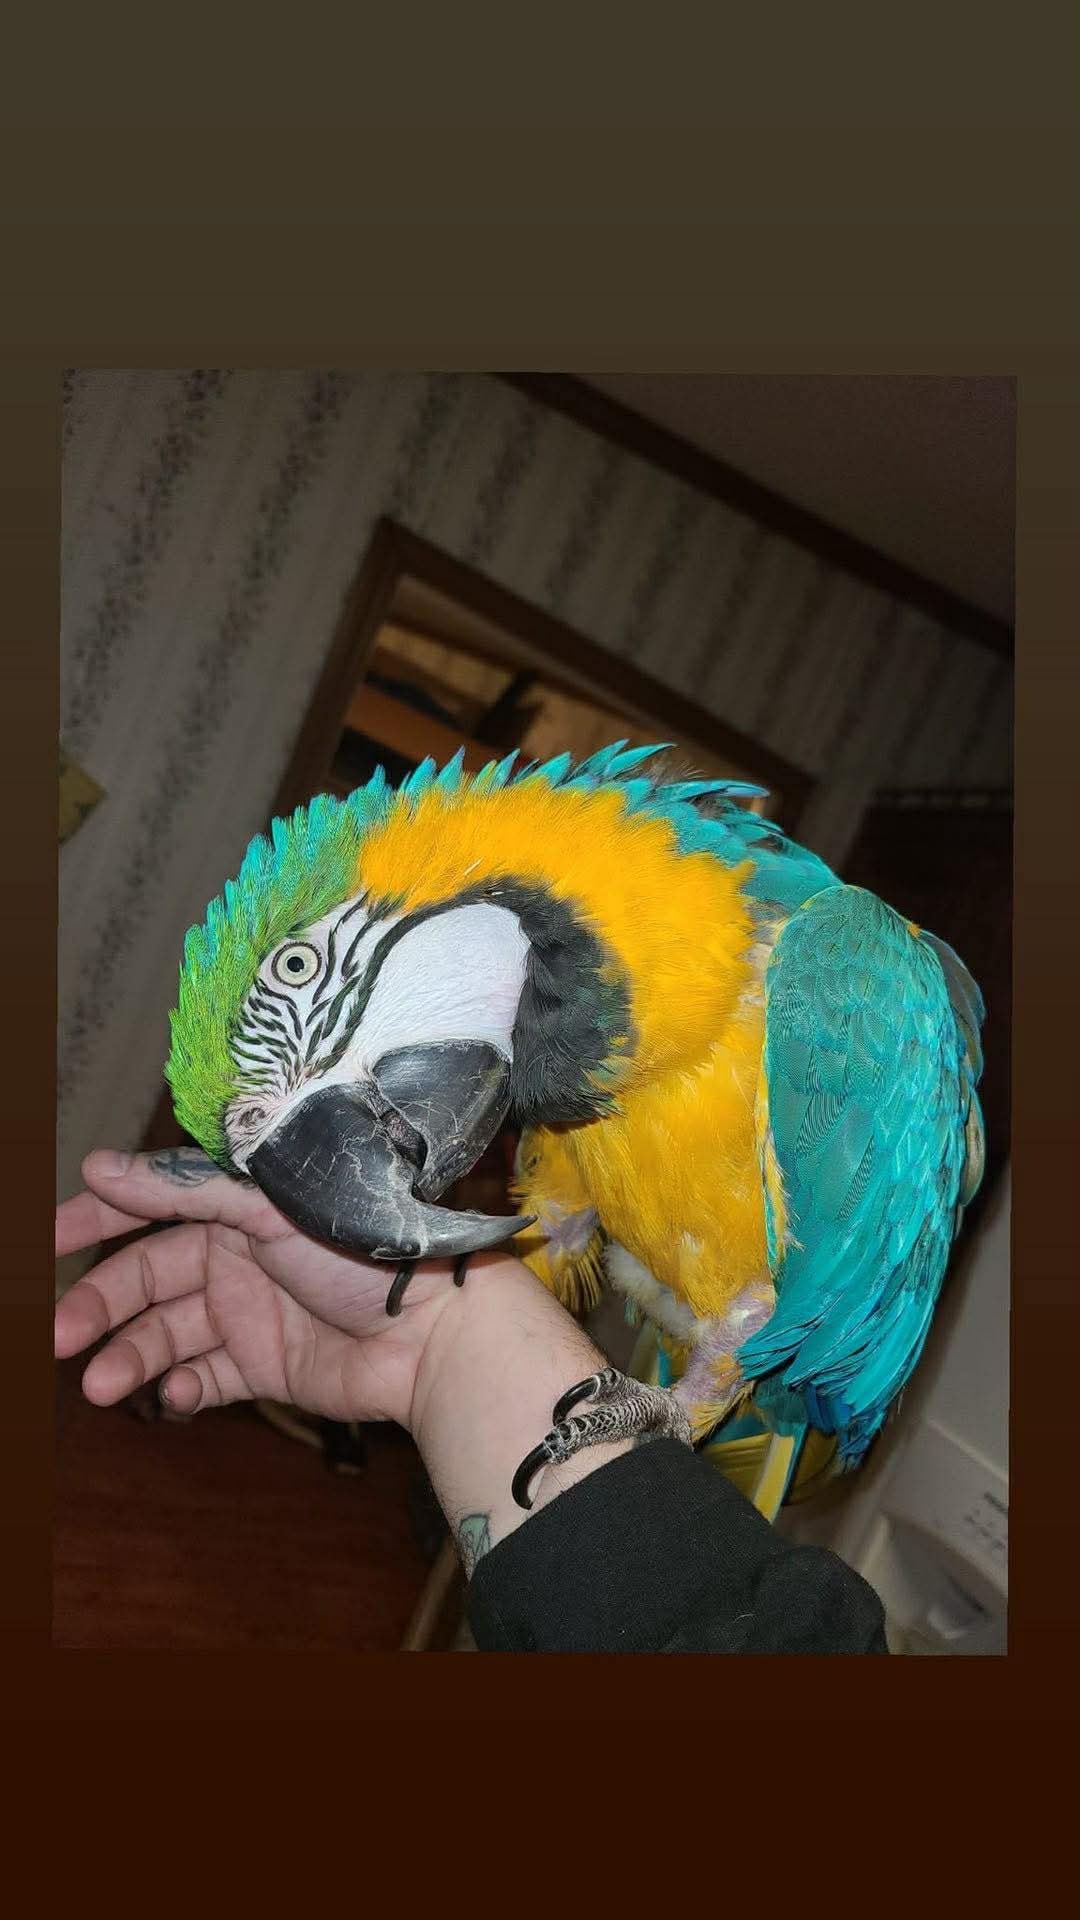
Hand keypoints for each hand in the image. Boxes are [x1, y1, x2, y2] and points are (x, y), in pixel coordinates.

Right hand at [54, 1146, 489, 1429]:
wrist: (436, 1332)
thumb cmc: (366, 1250)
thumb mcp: (269, 1208)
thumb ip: (184, 1191)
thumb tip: (95, 1165)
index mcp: (240, 1206)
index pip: (153, 1206)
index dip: (98, 1218)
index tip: (48, 1240)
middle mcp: (238, 1255)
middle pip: (149, 1277)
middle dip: (101, 1305)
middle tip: (59, 1338)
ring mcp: (251, 1312)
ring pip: (170, 1332)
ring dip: (131, 1355)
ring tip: (103, 1385)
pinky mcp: (267, 1366)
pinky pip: (208, 1377)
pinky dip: (183, 1387)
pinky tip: (172, 1396)